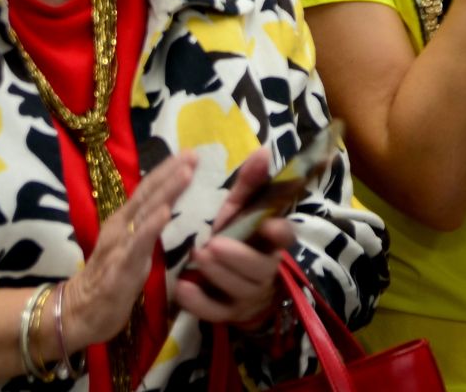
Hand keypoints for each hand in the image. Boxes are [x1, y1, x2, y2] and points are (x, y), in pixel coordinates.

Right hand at [64, 153, 196, 347]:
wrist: (80, 313)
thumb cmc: (110, 280)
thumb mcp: (132, 248)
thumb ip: (147, 228)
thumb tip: (170, 209)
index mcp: (124, 221)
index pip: (147, 190)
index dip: (167, 171)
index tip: (190, 153)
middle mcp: (120, 226)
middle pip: (147, 194)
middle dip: (171, 172)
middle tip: (193, 154)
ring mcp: (119, 244)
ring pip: (145, 213)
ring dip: (166, 191)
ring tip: (186, 172)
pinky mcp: (120, 267)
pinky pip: (137, 244)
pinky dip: (151, 226)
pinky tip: (165, 212)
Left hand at [182, 147, 296, 326]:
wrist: (229, 284)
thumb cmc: (234, 237)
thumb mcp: (238, 210)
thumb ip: (249, 184)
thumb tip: (263, 151)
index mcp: (270, 243)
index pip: (285, 237)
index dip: (278, 232)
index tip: (268, 224)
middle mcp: (264, 271)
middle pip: (259, 268)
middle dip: (236, 256)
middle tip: (211, 244)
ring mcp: (247, 296)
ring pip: (239, 290)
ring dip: (217, 274)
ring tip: (197, 257)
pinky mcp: (228, 314)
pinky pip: (216, 313)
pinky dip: (199, 302)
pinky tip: (181, 289)